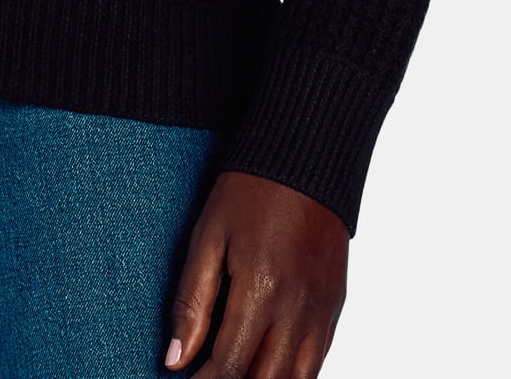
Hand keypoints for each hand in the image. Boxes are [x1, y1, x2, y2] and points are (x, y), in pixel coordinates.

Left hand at [166, 171, 348, 377]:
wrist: (306, 153)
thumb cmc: (251, 189)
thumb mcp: (208, 236)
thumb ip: (192, 302)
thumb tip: (175, 360)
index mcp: (261, 290)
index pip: (230, 368)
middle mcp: (298, 310)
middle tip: (208, 376)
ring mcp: (321, 312)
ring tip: (235, 374)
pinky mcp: (335, 307)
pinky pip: (316, 363)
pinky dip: (291, 375)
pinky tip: (266, 367)